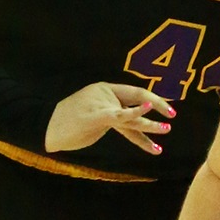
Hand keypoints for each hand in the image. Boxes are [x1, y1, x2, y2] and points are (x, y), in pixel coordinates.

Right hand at [45, 83, 174, 153]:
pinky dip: (135, 113)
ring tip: (166, 129)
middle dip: (159, 105)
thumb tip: (130, 124)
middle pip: (137, 97)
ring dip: (150, 124)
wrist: (45, 128)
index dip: (153, 100)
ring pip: (131, 114)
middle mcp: (104, 94)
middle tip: (173, 114)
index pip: (133, 93)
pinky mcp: (95, 117)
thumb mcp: (93, 116)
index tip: (168, 108)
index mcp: (104, 90)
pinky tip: (147, 110)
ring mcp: (100, 104)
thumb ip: (112, 116)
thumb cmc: (68, 124)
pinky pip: (118, 116)